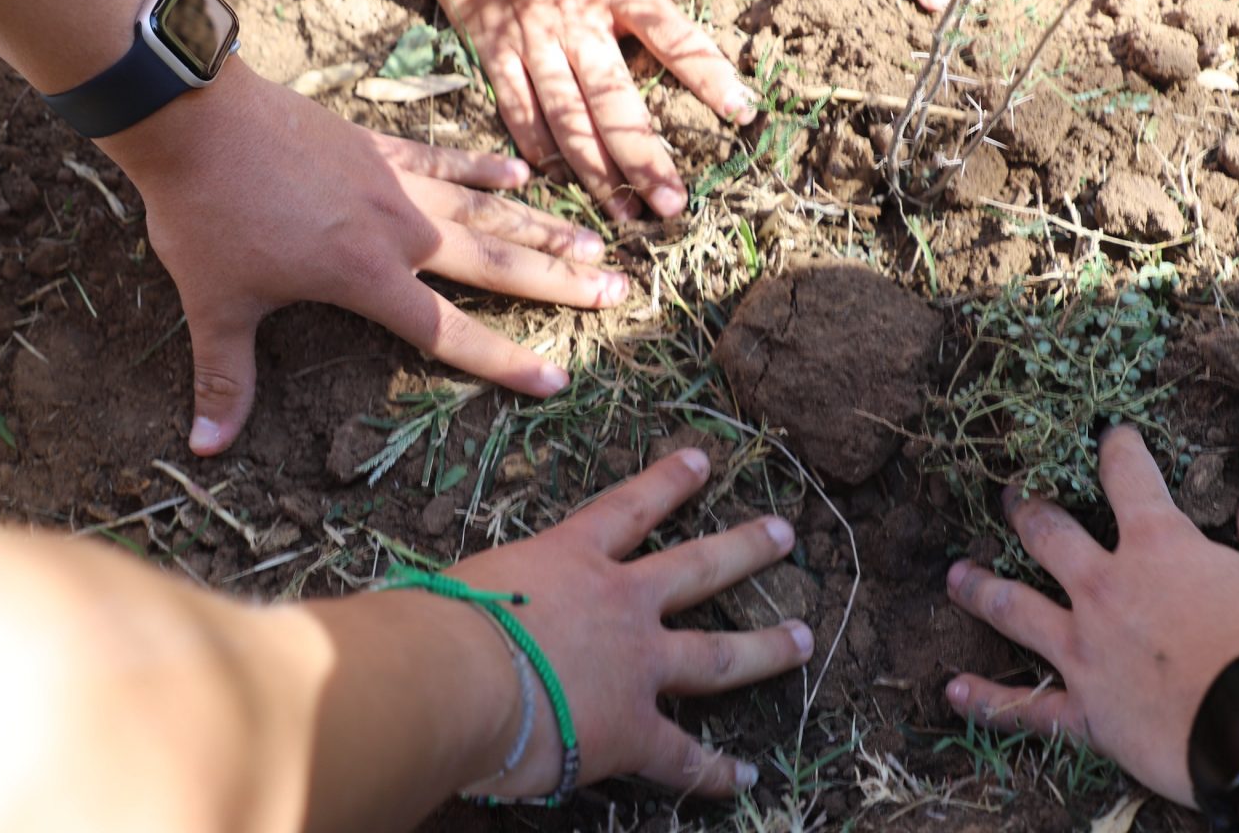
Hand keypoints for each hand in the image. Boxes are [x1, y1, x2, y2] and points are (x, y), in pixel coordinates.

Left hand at [97, 65, 628, 454]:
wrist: (194, 117)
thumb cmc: (206, 213)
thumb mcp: (214, 302)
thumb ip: (224, 375)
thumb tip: (205, 445)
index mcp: (368, 275)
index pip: (449, 331)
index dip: (503, 361)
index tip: (556, 381)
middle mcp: (400, 230)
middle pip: (496, 263)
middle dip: (559, 283)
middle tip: (617, 292)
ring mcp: (395, 181)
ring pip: (486, 210)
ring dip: (541, 228)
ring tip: (594, 243)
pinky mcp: (378, 145)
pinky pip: (445, 159)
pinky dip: (483, 166)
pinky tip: (521, 172)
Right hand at [389, 0, 754, 220]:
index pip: (677, 42)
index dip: (712, 80)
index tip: (743, 114)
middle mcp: (578, 20)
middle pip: (620, 104)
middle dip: (648, 160)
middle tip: (675, 207)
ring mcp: (529, 36)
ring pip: (568, 120)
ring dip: (598, 172)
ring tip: (624, 214)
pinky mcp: (486, 40)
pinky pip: (513, 104)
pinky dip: (532, 142)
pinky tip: (550, 176)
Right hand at [451, 449, 812, 797]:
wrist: (451, 676)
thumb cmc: (434, 625)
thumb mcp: (462, 588)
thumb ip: (479, 599)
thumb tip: (447, 621)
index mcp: (570, 559)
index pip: (629, 508)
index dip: (669, 482)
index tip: (703, 460)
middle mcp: (619, 602)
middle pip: (699, 568)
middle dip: (745, 549)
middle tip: (785, 533)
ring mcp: (636, 665)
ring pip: (717, 653)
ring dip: (765, 647)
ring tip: (804, 637)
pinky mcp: (634, 730)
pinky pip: (684, 756)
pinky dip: (716, 772)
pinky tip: (745, 777)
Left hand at [944, 428, 1238, 803]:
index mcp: (1158, 546)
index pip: (1128, 478)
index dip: (1117, 449)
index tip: (1108, 434)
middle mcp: (1107, 587)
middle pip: (1048, 534)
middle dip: (1027, 508)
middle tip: (1010, 494)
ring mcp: (1085, 649)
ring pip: (1016, 607)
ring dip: (981, 588)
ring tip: (956, 574)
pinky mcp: (1083, 711)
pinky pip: (1024, 707)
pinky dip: (986, 701)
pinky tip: (953, 690)